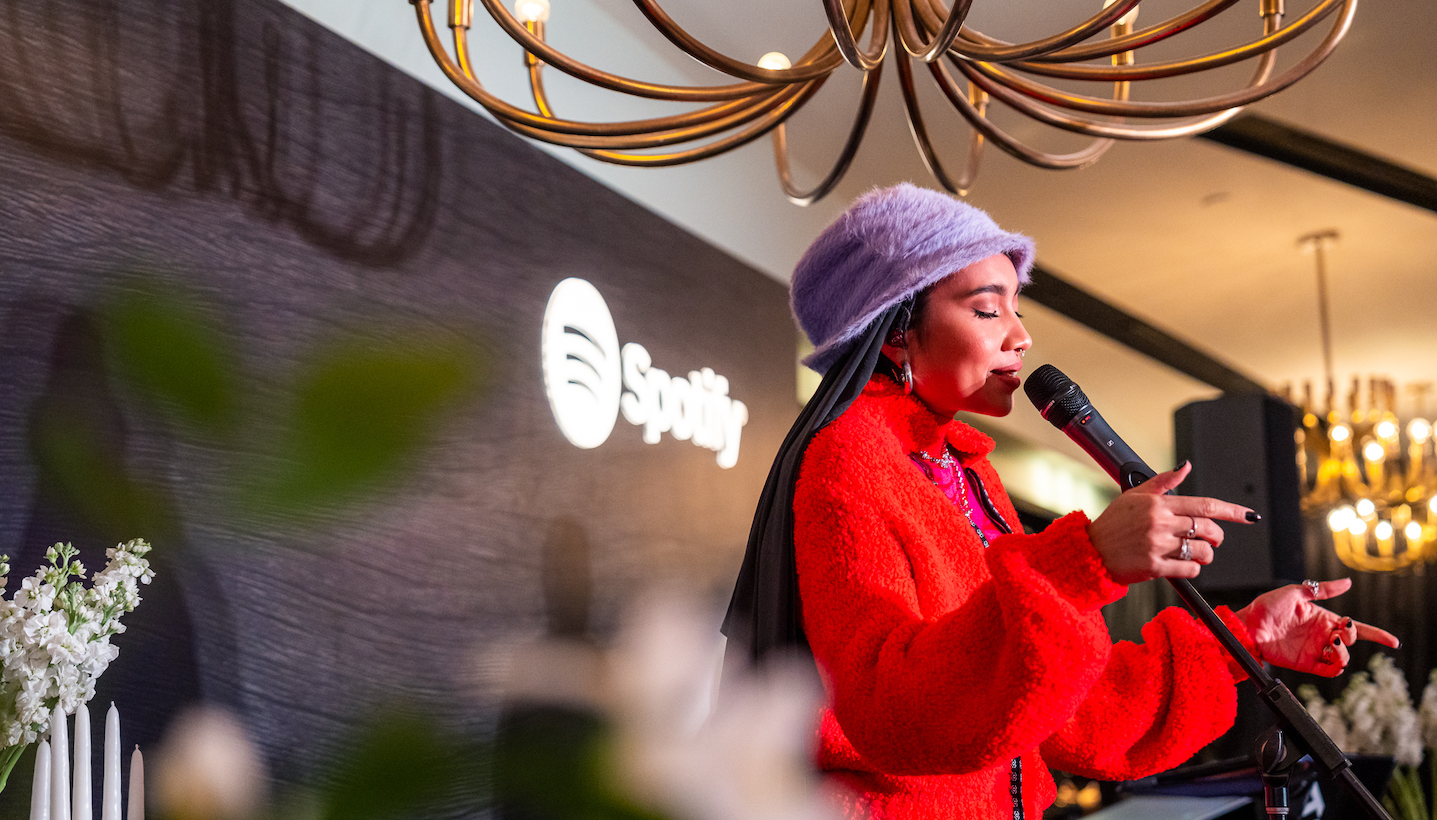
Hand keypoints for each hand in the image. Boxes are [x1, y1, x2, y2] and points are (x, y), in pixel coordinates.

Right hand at [1086, 462, 1254, 584]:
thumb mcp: (1134, 496)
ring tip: (1196, 554)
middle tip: (1213, 539)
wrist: (1090, 552)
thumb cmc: (1112, 524)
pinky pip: (1189, 569)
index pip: (1204, 505)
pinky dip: (1192, 569)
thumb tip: (1185, 466)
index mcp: (1157, 504)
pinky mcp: (1153, 567)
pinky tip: (1183, 565)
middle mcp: (1159, 523)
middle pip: (1207, 529)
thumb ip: (1163, 482)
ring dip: (1206, 555)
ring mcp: (1157, 545)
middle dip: (1217, 536)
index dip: (1232, 511)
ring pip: (1201, 551)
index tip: (1249, 515)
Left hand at [1236, 578, 1398, 676]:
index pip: (1355, 627)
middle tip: (1341, 629)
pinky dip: (1336, 666)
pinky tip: (1331, 655)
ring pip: (1344, 658)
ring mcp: (1315, 650)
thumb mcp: (1295, 592)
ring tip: (1332, 641)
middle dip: (1353, 635)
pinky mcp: (1306, 663)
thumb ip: (1321, 589)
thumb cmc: (1267, 607)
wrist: (1248, 625)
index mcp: (1322, 618)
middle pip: (1351, 640)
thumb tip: (1348, 582)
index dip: (1375, 634)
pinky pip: (1329, 671)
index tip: (1392, 641)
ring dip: (1345, 652)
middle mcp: (1322, 635)